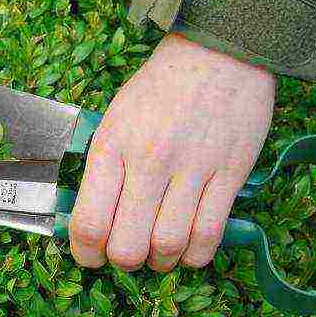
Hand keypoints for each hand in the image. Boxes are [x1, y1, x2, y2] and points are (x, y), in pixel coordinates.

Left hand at [69, 33, 275, 271]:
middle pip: (128, 246)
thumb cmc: (160, 89)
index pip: (89, 222)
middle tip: (127, 254)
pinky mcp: (231, 173)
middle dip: (123, 262)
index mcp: (112, 145)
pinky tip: (188, 248)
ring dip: (160, 262)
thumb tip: (93, 222)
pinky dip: (195, 255)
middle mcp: (150, 160)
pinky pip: (209, 235)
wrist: (218, 53)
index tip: (90, 257)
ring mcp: (193, 168)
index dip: (84, 254)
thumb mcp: (115, 119)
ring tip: (159, 252)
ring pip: (169, 246)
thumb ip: (103, 170)